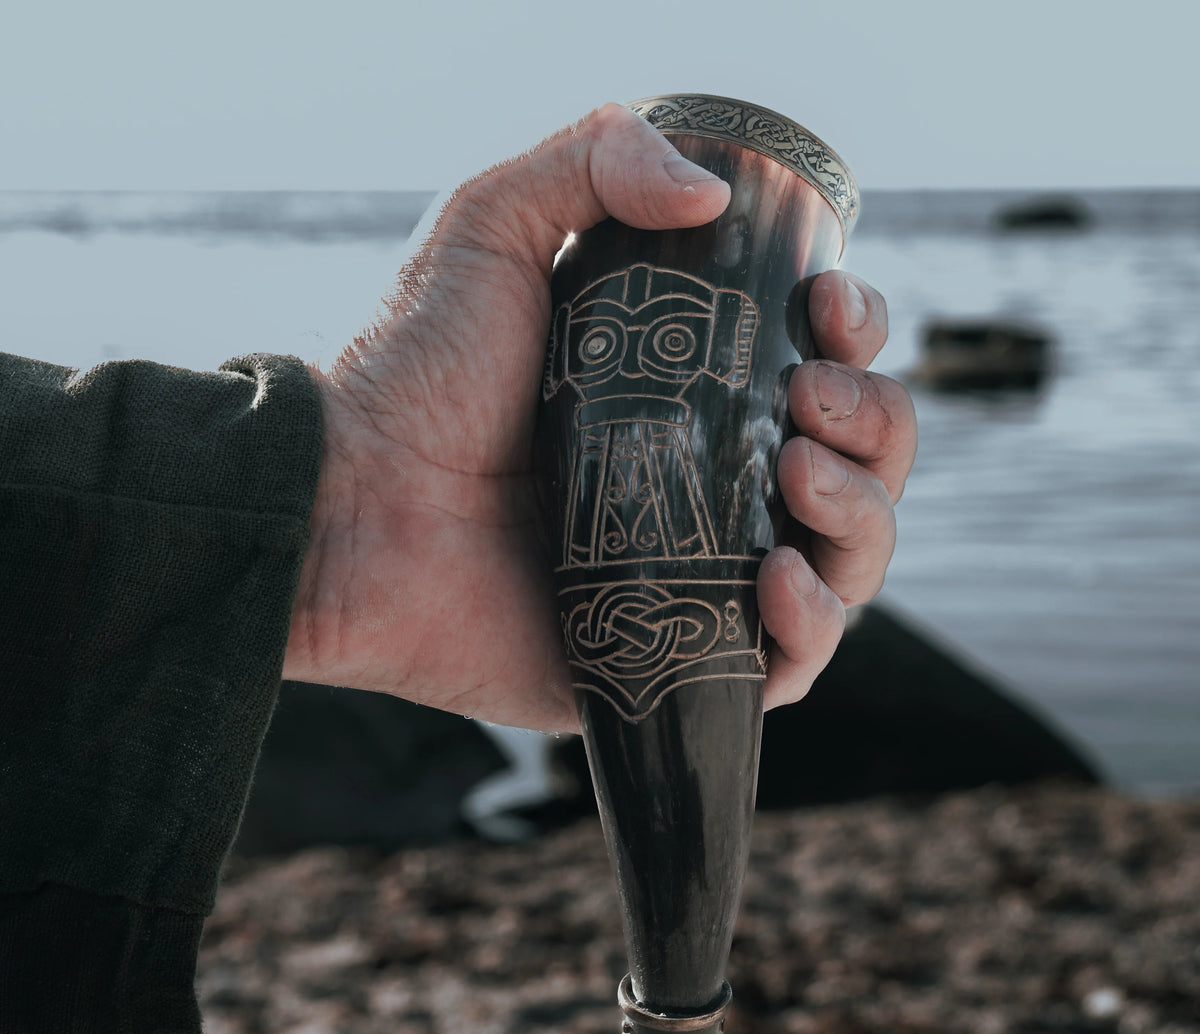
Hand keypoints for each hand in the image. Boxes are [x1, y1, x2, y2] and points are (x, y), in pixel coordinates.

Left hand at [283, 104, 915, 732]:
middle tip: (810, 399)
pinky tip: (778, 581)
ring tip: (801, 476)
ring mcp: (699, 578)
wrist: (349, 505)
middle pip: (858, 469)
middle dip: (876, 425)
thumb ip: (591, 158)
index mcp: (690, 397)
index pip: (823, 375)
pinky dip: (814, 629)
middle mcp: (709, 486)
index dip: (857, 343)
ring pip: (845, 564)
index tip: (831, 313)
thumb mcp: (492, 225)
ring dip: (863, 517)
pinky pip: (787, 666)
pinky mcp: (674, 660)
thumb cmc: (411, 372)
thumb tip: (714, 189)